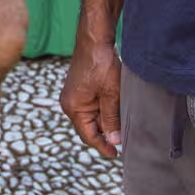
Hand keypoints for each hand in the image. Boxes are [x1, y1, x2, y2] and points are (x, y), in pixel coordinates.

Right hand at [60, 31, 122, 158]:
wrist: (94, 39)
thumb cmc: (100, 64)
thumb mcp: (111, 95)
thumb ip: (112, 119)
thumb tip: (114, 140)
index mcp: (74, 108)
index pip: (89, 136)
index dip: (104, 147)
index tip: (117, 155)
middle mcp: (69, 104)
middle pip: (89, 128)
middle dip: (106, 134)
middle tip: (125, 139)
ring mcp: (73, 96)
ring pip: (91, 118)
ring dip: (106, 121)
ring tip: (123, 123)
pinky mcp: (79, 90)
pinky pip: (91, 107)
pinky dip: (103, 111)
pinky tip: (116, 109)